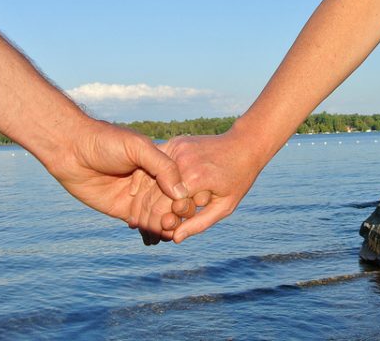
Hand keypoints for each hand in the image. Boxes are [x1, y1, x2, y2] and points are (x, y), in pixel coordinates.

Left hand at [46, 119, 188, 226]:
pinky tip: (156, 237)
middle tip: (172, 223)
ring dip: (166, 226)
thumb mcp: (138, 148)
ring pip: (160, 216)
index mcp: (161, 165)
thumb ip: (162, 167)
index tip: (184, 208)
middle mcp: (154, 182)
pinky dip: (152, 231)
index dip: (186, 198)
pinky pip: (144, 224)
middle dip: (176, 215)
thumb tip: (181, 193)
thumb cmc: (106, 141)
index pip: (182, 185)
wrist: (71, 150)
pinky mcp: (126, 210)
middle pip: (173, 204)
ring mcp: (140, 197)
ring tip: (165, 232)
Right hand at [130, 130, 264, 243]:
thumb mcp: (225, 206)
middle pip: (153, 192)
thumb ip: (200, 223)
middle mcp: (182, 161)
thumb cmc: (238, 179)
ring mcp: (177, 149)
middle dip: (144, 212)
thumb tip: (176, 238)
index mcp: (195, 179)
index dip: (156, 223)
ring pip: (149, 176)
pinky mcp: (175, 142)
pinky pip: (154, 162)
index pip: (164, 207)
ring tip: (135, 211)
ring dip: (140, 195)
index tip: (152, 234)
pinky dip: (145, 177)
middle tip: (137, 226)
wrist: (244, 145)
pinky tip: (137, 191)